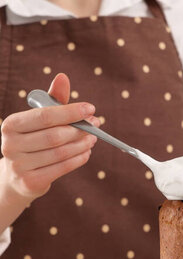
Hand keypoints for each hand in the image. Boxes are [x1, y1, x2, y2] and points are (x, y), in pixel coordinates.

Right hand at [0, 73, 98, 201]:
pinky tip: (86, 152)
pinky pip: (62, 167)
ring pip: (61, 152)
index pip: (45, 116)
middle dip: (80, 129)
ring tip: (93, 138)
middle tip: (96, 125)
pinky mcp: (30, 181)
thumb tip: (63, 77)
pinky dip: (79, 159)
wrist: (17, 176)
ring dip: (82, 144)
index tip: (91, 109)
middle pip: (55, 135)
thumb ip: (52, 100)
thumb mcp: (39, 120)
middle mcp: (10, 145)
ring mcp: (19, 165)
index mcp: (11, 125)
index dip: (70, 112)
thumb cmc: (33, 140)